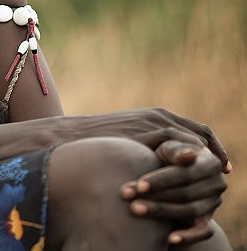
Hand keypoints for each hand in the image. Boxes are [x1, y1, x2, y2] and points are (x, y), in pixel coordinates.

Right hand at [73, 107, 229, 169]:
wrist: (72, 137)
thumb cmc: (97, 141)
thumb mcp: (128, 138)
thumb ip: (147, 143)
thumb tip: (160, 158)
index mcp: (155, 116)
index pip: (195, 128)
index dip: (211, 146)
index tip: (220, 165)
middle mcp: (158, 116)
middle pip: (200, 133)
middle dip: (214, 153)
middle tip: (222, 172)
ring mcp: (152, 124)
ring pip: (193, 140)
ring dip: (205, 158)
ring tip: (210, 178)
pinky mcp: (145, 135)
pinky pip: (178, 147)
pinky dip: (190, 160)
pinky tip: (192, 177)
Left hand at [121, 140, 227, 245]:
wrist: (166, 177)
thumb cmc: (163, 157)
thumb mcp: (166, 150)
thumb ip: (175, 150)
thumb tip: (188, 155)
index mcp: (209, 163)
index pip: (185, 174)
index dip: (162, 180)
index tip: (140, 185)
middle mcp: (216, 183)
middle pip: (185, 193)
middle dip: (155, 196)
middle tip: (127, 196)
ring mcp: (213, 203)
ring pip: (189, 211)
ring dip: (161, 211)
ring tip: (134, 209)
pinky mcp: (207, 220)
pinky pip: (203, 231)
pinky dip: (188, 236)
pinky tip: (169, 239)